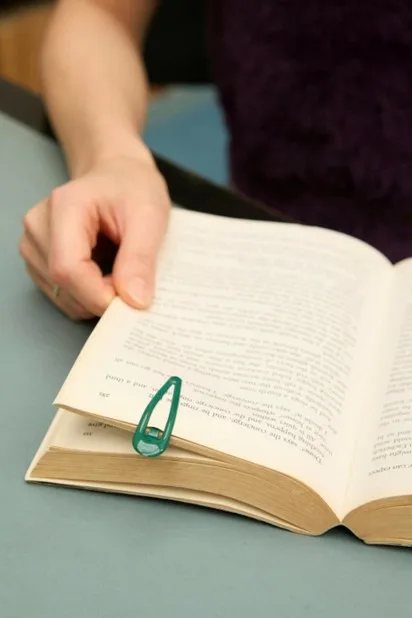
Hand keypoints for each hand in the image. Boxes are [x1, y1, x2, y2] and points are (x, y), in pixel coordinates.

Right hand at [19, 154, 169, 319]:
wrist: (117, 174)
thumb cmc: (133, 188)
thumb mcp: (150, 216)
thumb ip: (140, 258)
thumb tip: (134, 301)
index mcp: (64, 207)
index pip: (68, 268)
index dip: (100, 295)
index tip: (132, 300)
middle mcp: (39, 225)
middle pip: (63, 286)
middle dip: (102, 297)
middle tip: (133, 280)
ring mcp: (34, 243)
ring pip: (63, 296)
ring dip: (96, 297)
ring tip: (118, 270)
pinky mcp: (37, 259)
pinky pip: (63, 295)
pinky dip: (88, 295)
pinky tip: (104, 272)